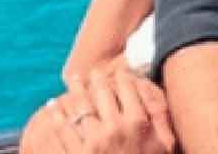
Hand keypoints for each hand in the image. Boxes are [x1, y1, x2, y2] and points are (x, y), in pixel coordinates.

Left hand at [20, 66, 176, 153]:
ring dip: (75, 91)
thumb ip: (160, 121)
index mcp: (138, 123)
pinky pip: (63, 129)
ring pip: (80, 106)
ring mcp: (94, 141)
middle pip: (102, 93)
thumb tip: (154, 97)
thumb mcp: (164, 148)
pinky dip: (57, 115)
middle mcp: (115, 128)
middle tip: (92, 73)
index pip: (127, 89)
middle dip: (96, 79)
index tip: (118, 72)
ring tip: (72, 82)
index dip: (121, 77)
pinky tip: (53, 106)